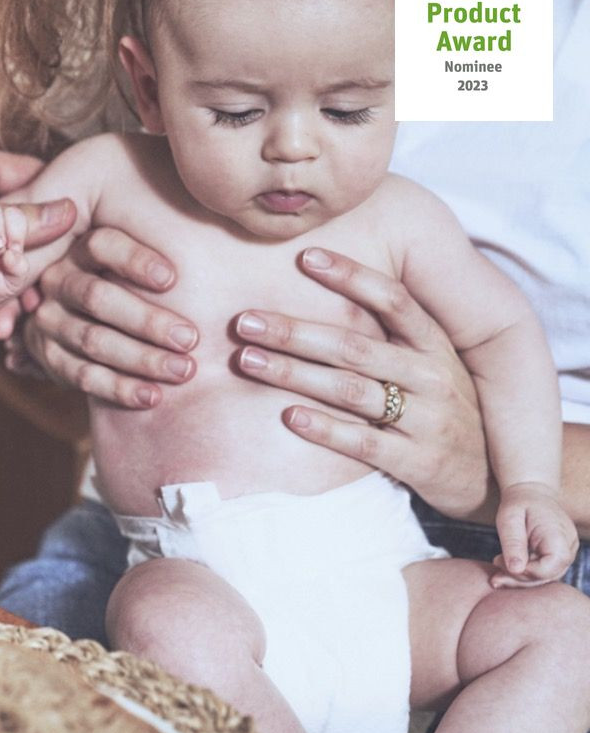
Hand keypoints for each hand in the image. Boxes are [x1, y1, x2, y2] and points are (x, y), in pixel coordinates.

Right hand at [13, 226, 198, 408]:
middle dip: (147, 320)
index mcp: (81, 249)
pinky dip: (120, 388)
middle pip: (98, 297)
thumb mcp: (136, 265)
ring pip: (92, 340)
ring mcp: (49, 321)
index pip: (101, 245)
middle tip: (190, 339)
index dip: (135, 261)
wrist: (84, 322)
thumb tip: (225, 249)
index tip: (172, 280)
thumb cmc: (130, 287)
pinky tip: (153, 396)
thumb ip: (166, 255)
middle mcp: (59, 281)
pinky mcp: (48, 357)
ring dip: (141, 358)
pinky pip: (83, 376)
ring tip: (183, 370)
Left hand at [233, 247, 493, 522]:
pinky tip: (288, 416)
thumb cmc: (440, 407)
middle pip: (354, 346)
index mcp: (433, 345)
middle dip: (294, 332)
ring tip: (248, 361)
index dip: (352, 275)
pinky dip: (325, 428)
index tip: (305, 256)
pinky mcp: (419, 461)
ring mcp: (428, 420)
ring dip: (294, 374)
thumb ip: (387, 334)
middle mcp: (432, 376)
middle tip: (243, 321)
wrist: (489, 476)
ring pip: (351, 391)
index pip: (393, 300)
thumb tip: (322, 285)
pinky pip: (364, 442)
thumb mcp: (429, 363)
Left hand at [491, 482, 579, 586]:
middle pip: (547, 575)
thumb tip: (515, 570)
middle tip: (494, 577)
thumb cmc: (519, 503)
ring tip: (496, 575)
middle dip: (519, 579)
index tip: (500, 563)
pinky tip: (506, 571)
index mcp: (559, 536)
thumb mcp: (509, 519)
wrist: (532, 492)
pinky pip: (544, 570)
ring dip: (520, 578)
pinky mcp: (559, 555)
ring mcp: (567, 552)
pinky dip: (526, 573)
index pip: (548, 568)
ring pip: (546, 576)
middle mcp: (569, 547)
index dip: (525, 572)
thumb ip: (513, 543)